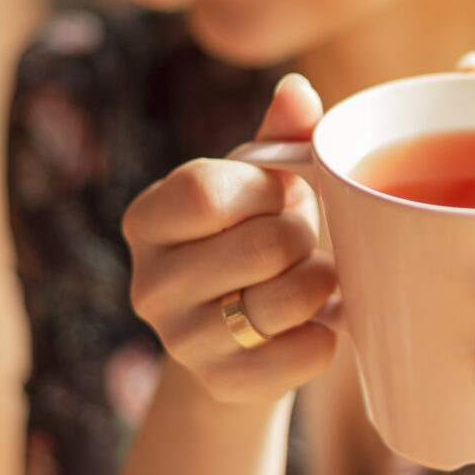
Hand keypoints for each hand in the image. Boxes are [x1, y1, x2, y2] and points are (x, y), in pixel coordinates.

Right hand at [123, 74, 337, 402]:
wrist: (244, 335)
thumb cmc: (254, 238)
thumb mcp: (258, 185)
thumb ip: (279, 138)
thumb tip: (298, 90)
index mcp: (148, 220)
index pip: (206, 192)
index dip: (263, 190)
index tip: (277, 196)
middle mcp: (149, 284)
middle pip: (263, 246)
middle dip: (302, 238)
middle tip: (299, 244)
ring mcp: (181, 342)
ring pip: (286, 300)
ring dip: (320, 284)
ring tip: (313, 279)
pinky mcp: (223, 385)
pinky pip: (302, 354)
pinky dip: (326, 335)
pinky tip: (314, 324)